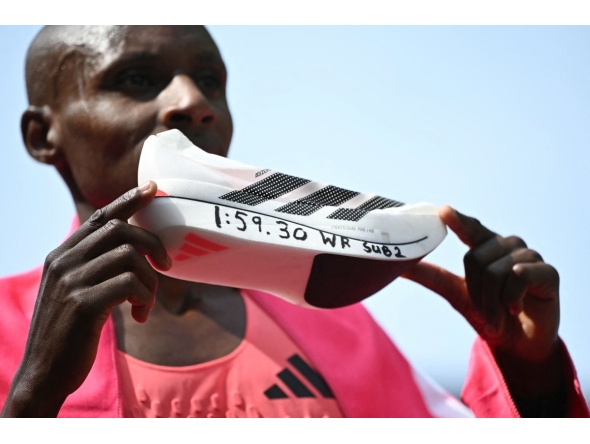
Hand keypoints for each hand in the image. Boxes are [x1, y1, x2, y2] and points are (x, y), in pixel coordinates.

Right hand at [1, 181, 170, 416]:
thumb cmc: (68, 332)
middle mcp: (64, 261)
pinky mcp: (83, 304)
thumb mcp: (75, 292)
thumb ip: (94, 268)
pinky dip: (145, 298)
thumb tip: (131, 251)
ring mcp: (71, 281)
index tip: (152, 188)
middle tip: (167, 266)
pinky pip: (130, 284)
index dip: (128, 200)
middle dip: (153, 244)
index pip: (99, 217)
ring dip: (150, 281)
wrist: (44, 373)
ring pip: (130, 256)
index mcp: (62, 255)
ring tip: (146, 303)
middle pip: (121, 230)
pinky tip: (139, 316)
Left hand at [403, 206, 562, 401]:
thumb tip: (399, 264)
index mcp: (485, 246)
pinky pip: (519, 277)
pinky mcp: (547, 271)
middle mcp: (507, 245)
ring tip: (500, 313)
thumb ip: (430, 275)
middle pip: (475, 258)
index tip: (443, 211)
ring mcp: (529, 255)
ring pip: (495, 271)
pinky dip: (510, 300)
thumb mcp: (455, 293)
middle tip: (483, 310)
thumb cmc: (488, 312)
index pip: (470, 228)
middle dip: (474, 291)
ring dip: (491, 302)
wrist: (517, 344)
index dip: (458, 219)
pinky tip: (516, 309)